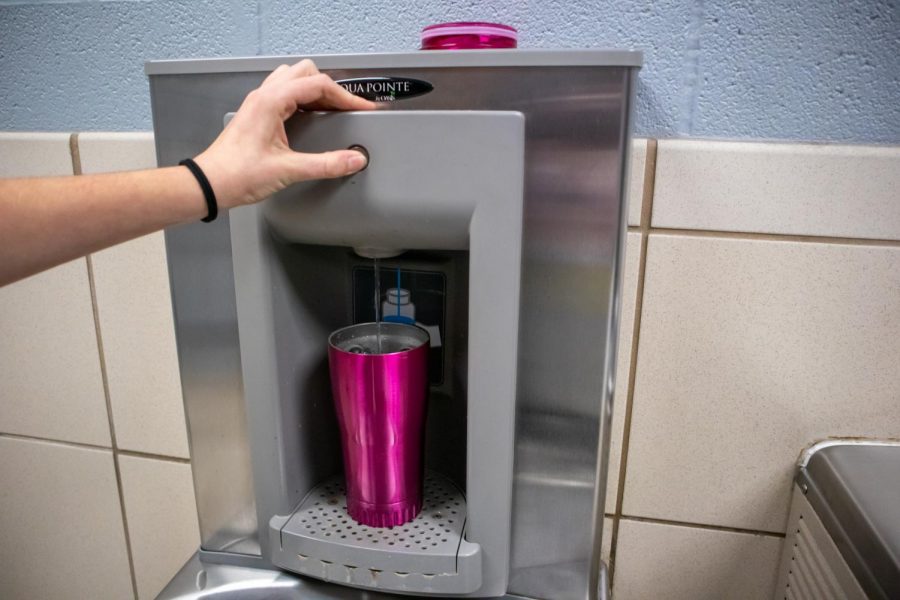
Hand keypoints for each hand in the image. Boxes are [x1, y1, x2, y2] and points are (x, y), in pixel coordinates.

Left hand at [194, 59, 374, 209]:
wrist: (209, 184)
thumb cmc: (236, 174)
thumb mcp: (288, 171)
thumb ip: (326, 164)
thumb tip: (353, 159)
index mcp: (272, 101)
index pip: (318, 85)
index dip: (346, 96)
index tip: (362, 108)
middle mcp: (264, 96)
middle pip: (306, 73)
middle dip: (331, 88)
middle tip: (347, 108)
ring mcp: (258, 103)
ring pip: (293, 79)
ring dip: (314, 90)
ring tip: (331, 109)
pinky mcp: (256, 114)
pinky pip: (283, 92)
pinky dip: (301, 98)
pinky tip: (309, 117)